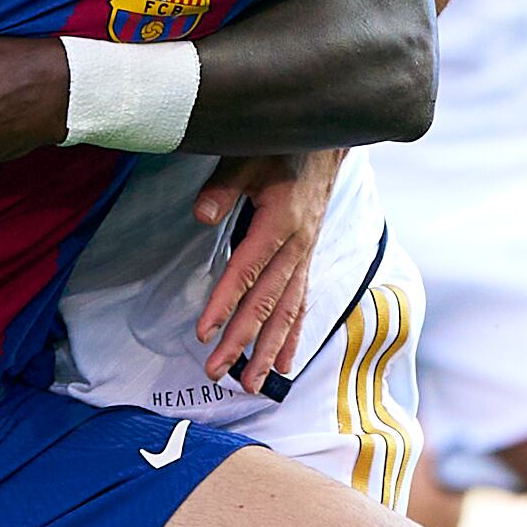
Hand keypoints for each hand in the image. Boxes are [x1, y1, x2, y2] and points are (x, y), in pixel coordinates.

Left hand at [193, 149, 336, 386]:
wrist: (324, 142)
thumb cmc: (280, 149)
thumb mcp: (247, 157)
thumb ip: (223, 189)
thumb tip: (201, 215)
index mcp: (279, 222)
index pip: (246, 271)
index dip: (224, 303)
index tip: (204, 333)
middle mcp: (297, 247)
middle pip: (266, 303)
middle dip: (242, 341)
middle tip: (217, 372)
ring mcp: (305, 257)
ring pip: (287, 312)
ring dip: (269, 350)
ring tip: (252, 384)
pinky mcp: (306, 261)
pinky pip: (300, 305)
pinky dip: (292, 336)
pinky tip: (285, 365)